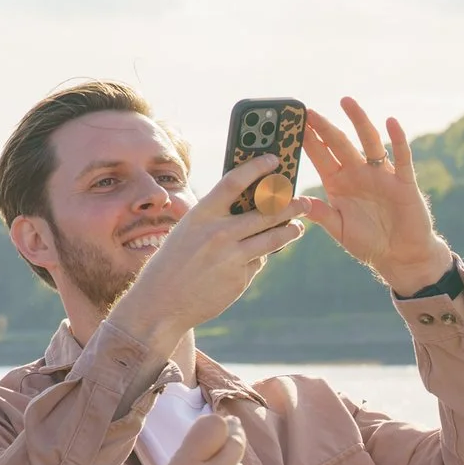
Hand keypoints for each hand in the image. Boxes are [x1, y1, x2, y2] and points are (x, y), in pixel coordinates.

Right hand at [108, 156, 305, 345]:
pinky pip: (258, 263)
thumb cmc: (172, 263)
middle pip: (265, 212)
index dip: (257, 168)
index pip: (234, 181)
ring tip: (298, 228)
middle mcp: (218, 233)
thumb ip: (216, 219)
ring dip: (289, 231)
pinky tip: (259, 257)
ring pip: (272, 239)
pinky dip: (260, 258)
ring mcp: (231, 257)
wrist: (161, 303)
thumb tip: (249, 210)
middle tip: (302, 202)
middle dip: (289, 206)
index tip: (274, 160)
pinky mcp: (239, 278)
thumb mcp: (188, 232)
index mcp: (201, 214)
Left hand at [297, 97, 455, 295]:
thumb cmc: (368, 243)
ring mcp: (381, 175)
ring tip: (346, 102)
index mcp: (339, 184)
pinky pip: (401, 157)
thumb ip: (321, 214)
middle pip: (340, 144)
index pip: (320, 156)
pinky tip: (391, 122)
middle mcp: (358, 174)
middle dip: (325, 127)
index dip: (308, 140)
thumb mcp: (340, 230)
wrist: (400, 256)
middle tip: (310, 111)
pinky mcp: (403, 181)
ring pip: (369, 142)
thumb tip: (296, 201)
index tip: (293, 124)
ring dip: (358, 121)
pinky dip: (398, 139)